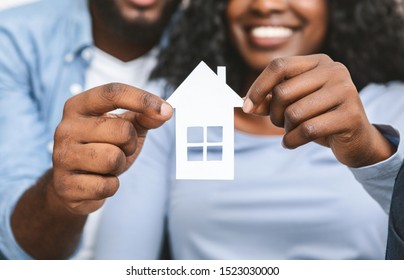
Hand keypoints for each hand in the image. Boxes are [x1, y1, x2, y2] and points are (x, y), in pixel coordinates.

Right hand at [51, 83, 172, 214]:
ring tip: (107, 165)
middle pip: (122, 130)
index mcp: (78, 106)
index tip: (166, 109)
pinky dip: (111, 185)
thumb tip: (166, 110)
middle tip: (119, 149)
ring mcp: (62, 157)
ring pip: (114, 159)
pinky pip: (107, 186)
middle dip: (130, 143)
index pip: (113, 93)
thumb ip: (145, 116)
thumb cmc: (101, 148)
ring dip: (120, 165)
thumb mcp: (123, 127)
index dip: (142, 99)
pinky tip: (99, 181)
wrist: (73, 184)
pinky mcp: (65, 186)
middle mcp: (65, 128)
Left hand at [243, 54, 395, 166]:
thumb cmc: (320, 117)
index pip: (279, 66)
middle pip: (283, 91)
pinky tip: (291, 143)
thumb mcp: (294, 104)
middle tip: (279, 124)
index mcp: (319, 62)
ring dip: (285, 129)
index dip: (258, 87)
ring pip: (294, 113)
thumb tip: (245, 103)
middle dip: (273, 114)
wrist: (357, 139)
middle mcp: (334, 71)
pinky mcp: (350, 116)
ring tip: (291, 133)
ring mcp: (345, 91)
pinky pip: (306, 130)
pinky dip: (291, 141)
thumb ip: (270, 100)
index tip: (246, 107)